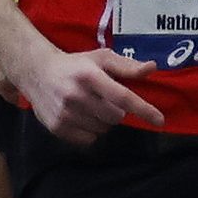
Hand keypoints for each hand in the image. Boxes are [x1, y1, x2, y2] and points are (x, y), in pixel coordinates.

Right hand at [20, 45, 163, 145]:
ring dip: (103, 121)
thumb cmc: (76, 65)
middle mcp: (77, 95)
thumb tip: (152, 68)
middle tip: (104, 100)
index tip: (159, 120)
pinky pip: (88, 139)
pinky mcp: (57, 127)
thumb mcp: (101, 58)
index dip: (143, 109)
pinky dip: (91, 132)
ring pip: (103, 129)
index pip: (122, 97)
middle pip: (115, 117)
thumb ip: (127, 65)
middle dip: (117, 111)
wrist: (37, 72)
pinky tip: (82, 117)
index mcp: (90, 76)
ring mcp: (65, 113)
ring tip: (90, 106)